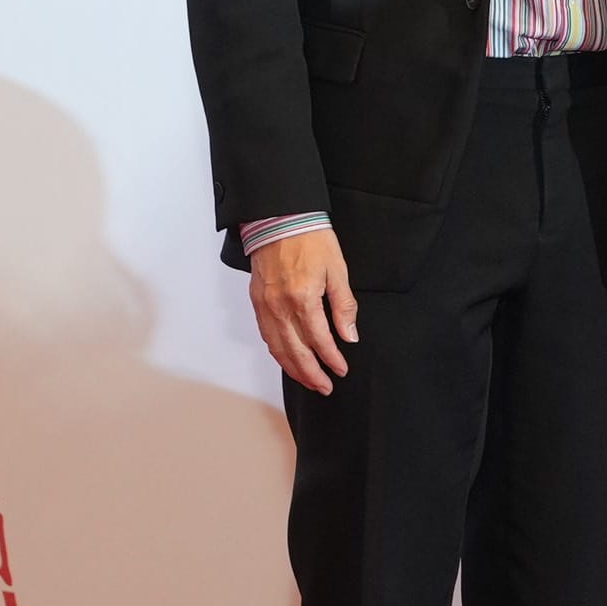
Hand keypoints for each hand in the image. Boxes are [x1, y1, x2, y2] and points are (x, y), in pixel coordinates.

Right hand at [249, 231, 359, 393]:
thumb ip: (343, 306)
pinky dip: (277, 351)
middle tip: (325, 387)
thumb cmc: (311, 239)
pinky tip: (287, 359)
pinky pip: (266, 334)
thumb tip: (349, 336)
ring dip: (293, 368)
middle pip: (296, 351)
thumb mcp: (337, 269)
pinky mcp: (257, 300)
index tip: (341, 370)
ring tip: (308, 381)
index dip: (331, 358)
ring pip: (278, 347)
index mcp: (303, 298)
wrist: (279, 218)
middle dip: (312, 373)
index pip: (319, 340)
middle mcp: (280, 306)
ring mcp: (265, 305)